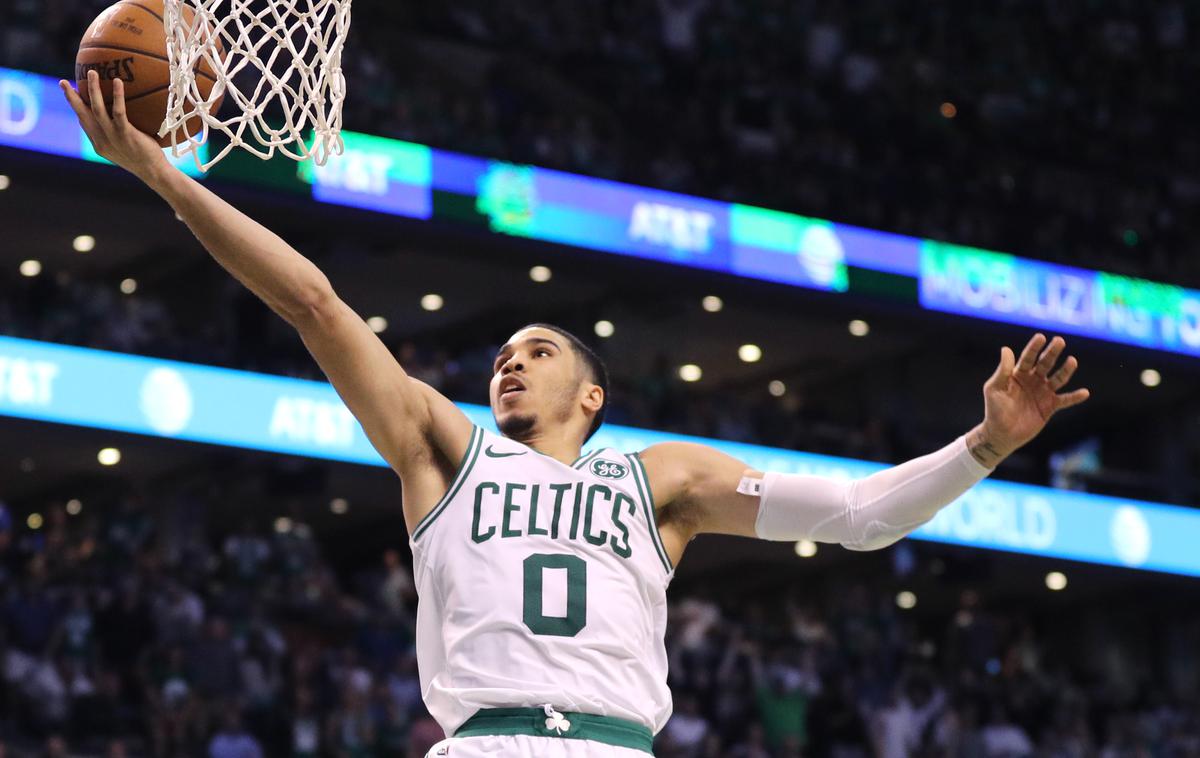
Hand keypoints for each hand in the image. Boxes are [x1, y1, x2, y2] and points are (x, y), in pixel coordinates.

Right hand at [59, 71, 168, 179]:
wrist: (154, 173)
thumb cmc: (144, 159)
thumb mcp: (126, 147)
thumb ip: (119, 134)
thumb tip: (121, 118)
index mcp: (99, 144)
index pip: (84, 123)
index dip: (76, 108)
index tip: (70, 94)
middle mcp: (101, 140)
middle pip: (82, 115)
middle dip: (71, 98)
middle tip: (63, 82)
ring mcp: (112, 137)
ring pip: (97, 109)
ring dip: (93, 89)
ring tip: (92, 72)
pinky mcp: (125, 134)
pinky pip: (119, 111)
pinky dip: (117, 96)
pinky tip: (118, 82)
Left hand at [976, 333, 1089, 459]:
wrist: (1001, 434)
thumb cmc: (994, 410)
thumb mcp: (994, 389)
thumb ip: (1002, 371)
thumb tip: (1006, 349)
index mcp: (1018, 374)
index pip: (1027, 358)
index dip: (1034, 348)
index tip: (1041, 337)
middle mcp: (1033, 380)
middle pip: (1045, 364)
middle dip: (1052, 352)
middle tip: (1059, 341)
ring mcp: (1043, 393)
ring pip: (1057, 378)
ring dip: (1065, 370)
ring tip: (1072, 361)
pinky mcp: (1050, 407)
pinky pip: (1065, 400)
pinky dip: (1075, 397)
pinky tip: (1084, 393)